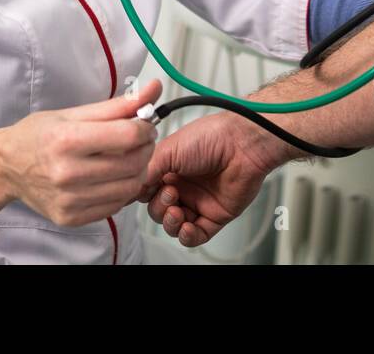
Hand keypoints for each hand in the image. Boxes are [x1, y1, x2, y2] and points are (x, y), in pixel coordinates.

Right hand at [0, 79, 161, 227]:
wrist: (6, 167)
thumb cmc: (38, 135)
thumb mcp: (73, 113)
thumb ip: (118, 105)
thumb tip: (154, 89)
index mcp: (67, 140)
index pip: (128, 136)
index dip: (145, 128)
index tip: (145, 124)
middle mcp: (67, 173)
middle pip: (132, 163)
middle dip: (145, 148)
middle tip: (140, 140)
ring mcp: (69, 200)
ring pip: (128, 188)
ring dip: (138, 170)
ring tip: (127, 158)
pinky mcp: (70, 218)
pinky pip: (114, 206)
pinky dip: (121, 190)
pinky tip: (111, 177)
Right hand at [138, 111, 289, 247]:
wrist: (241, 145)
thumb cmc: (210, 138)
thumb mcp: (168, 150)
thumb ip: (146, 171)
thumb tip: (131, 188)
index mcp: (169, 168)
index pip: (146, 190)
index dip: (142, 194)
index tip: (141, 192)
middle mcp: (182, 185)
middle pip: (157, 210)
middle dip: (159, 206)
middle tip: (170, 193)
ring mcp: (198, 201)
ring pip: (174, 225)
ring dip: (170, 222)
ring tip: (176, 209)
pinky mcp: (215, 215)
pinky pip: (196, 235)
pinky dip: (187, 235)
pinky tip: (185, 226)